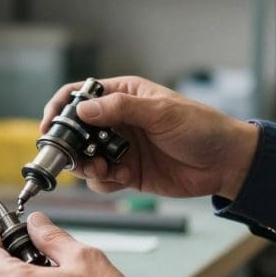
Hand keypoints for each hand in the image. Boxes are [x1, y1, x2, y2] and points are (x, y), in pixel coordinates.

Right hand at [41, 76, 259, 199]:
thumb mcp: (161, 112)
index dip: (60, 109)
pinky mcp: (127, 172)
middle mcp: (117, 121)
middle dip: (70, 146)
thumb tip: (83, 109)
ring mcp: (120, 148)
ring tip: (102, 169)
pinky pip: (101, 179)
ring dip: (86, 166)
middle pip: (76, 131)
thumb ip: (120, 109)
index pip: (79, 95)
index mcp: (123, 95)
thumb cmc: (201, 127)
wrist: (226, 163)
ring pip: (85, 158)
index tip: (50, 127)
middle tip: (74, 157)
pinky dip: (103, 181)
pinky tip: (121, 178)